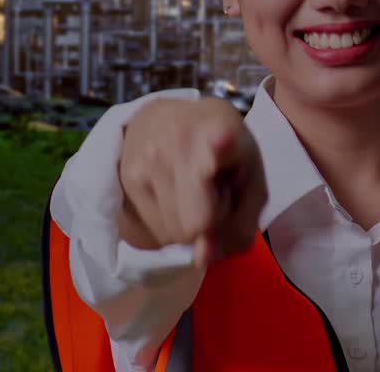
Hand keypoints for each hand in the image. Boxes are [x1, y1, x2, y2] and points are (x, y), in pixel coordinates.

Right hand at [116, 97, 266, 266]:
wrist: (164, 120)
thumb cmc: (223, 154)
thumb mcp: (252, 180)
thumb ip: (241, 224)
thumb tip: (202, 258)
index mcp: (223, 128)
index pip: (220, 142)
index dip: (221, 146)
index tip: (222, 141)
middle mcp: (181, 138)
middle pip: (198, 222)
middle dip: (212, 222)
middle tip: (215, 193)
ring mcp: (149, 158)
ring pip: (177, 233)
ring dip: (190, 223)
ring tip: (194, 190)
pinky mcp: (127, 176)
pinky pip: (158, 232)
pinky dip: (171, 223)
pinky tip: (174, 193)